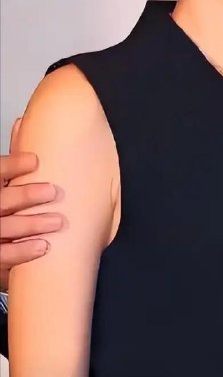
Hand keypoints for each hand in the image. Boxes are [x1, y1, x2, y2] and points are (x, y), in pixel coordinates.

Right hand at [0, 118, 62, 290]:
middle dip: (26, 196)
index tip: (35, 160)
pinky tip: (44, 247)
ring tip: (58, 221)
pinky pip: (2, 258)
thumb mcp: (0, 179)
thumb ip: (10, 161)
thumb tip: (22, 122)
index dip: (11, 166)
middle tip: (53, 191)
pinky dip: (22, 253)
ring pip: (4, 229)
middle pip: (0, 201)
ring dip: (32, 225)